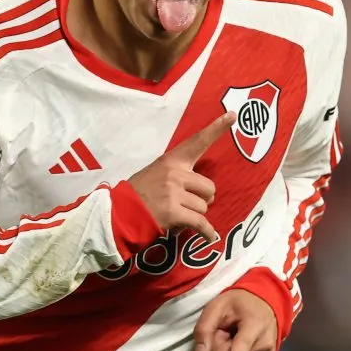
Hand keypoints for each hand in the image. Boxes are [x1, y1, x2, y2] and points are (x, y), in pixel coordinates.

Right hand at [128, 111, 234, 243]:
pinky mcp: (173, 212)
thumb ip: (179, 176)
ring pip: (204, 207)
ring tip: (176, 215)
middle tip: (186, 205)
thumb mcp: (156, 174)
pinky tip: (207, 235)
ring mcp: (174, 192)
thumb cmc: (139, 194)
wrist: (118, 213)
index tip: (232, 115)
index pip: (197, 142)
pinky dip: (205, 231)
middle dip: (202, 200)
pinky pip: (201, 223)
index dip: (216, 128)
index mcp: (171, 161)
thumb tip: (206, 193)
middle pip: (209, 188)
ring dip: (195, 215)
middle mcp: (175, 173)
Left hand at [193, 289, 277, 350]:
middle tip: (227, 332)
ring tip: (236, 336)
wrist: (263, 304)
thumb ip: (205, 328)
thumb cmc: (238, 304)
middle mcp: (265, 342)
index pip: (243, 344)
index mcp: (255, 323)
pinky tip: (243, 346)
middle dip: (221, 348)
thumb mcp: (216, 307)